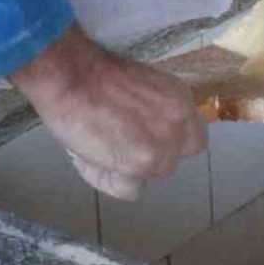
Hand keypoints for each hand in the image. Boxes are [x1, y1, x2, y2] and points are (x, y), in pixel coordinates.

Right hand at [11, 26, 205, 200]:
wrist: (71, 74)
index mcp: (180, 100)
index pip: (193, 138)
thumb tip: (148, 137)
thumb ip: (155, 116)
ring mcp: (163, 144)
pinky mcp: (141, 163)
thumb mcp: (142, 91)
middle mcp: (179, 122)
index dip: (169, 145)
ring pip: (150, 175)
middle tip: (117, 147)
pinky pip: (130, 190)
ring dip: (125, 169)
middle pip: (171, 161)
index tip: (146, 142)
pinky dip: (107, 179)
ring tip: (96, 148)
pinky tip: (90, 158)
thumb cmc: (94, 78)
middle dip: (147, 160)